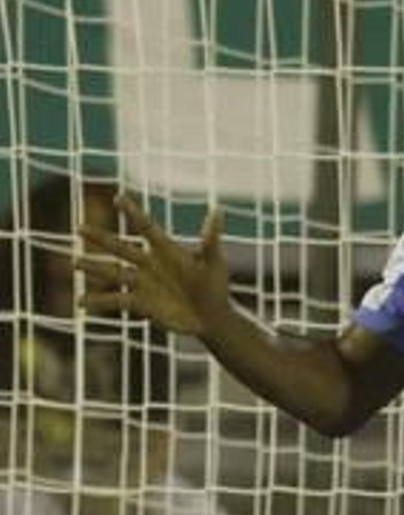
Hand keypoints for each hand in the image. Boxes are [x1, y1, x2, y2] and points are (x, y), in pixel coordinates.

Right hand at [76, 194, 230, 335]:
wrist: (211, 317)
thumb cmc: (215, 286)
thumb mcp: (213, 262)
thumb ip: (210, 239)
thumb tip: (218, 210)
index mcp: (167, 250)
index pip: (146, 227)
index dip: (133, 212)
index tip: (118, 198)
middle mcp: (150, 264)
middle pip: (121, 248)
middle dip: (100, 238)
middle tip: (79, 227)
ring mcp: (143, 283)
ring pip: (113, 272)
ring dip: (94, 268)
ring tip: (74, 263)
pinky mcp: (141, 303)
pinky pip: (115, 300)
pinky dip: (99, 301)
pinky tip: (81, 303)